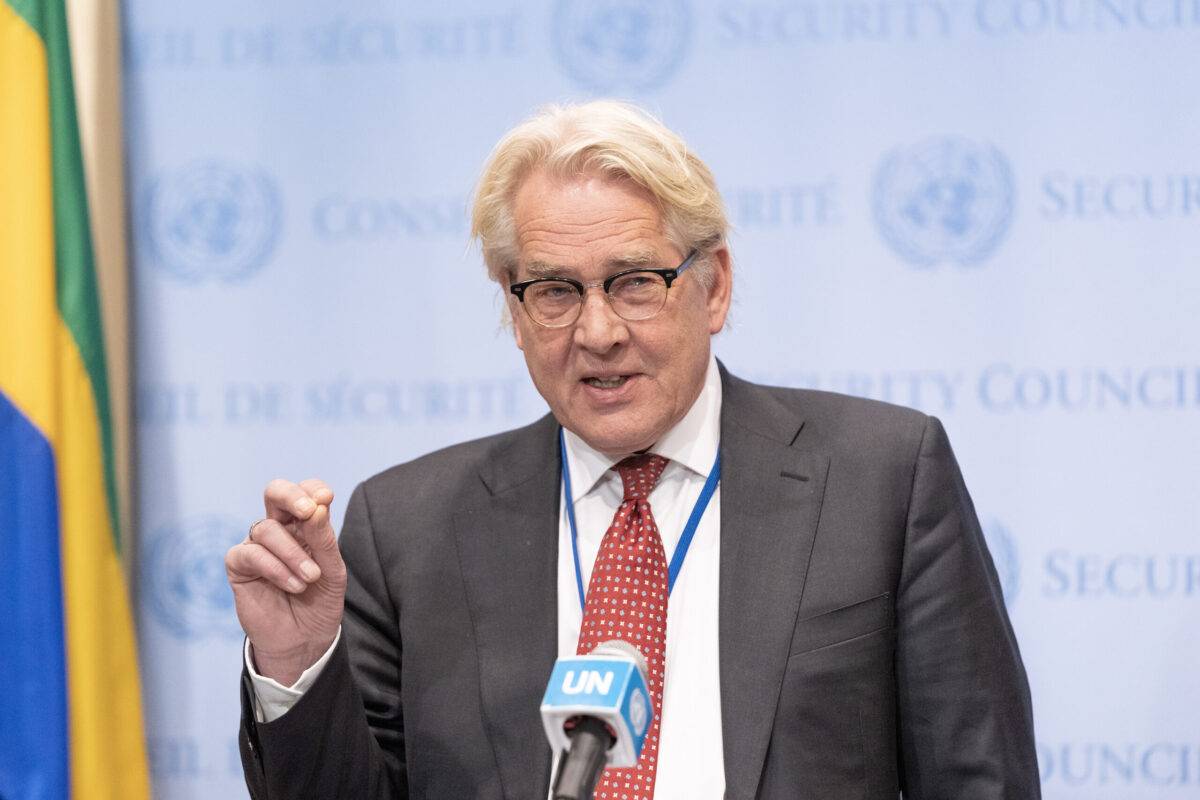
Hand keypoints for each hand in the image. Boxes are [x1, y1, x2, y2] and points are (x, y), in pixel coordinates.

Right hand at [225, 478, 345, 685]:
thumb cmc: (320, 601)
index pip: (305, 492)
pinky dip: (275, 567)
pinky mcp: (239, 566)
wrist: (304, 639)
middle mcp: (280, 529)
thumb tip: (317, 507)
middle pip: (275, 493)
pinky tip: (293, 585)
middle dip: (290, 495)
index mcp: (305, 524)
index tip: (326, 498)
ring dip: (292, 553)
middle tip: (307, 509)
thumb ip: (324, 539)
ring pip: (267, 529)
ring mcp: (257, 545)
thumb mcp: (333, 570)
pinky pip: (251, 553)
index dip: (312, 488)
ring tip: (310, 578)